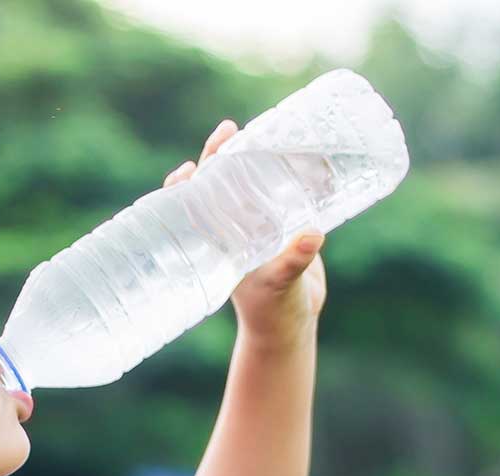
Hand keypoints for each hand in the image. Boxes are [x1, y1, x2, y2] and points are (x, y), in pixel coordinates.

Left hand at [163, 119, 326, 350]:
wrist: (292, 323)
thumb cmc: (275, 308)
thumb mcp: (281, 284)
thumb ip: (293, 262)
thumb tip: (311, 236)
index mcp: (222, 239)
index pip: (196, 204)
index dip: (188, 183)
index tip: (188, 167)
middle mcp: (235, 226)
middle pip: (222, 181)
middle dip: (223, 155)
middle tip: (230, 129)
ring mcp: (259, 222)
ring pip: (253, 180)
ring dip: (260, 156)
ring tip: (271, 130)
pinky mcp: (285, 222)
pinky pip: (285, 191)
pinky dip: (294, 172)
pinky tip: (309, 153)